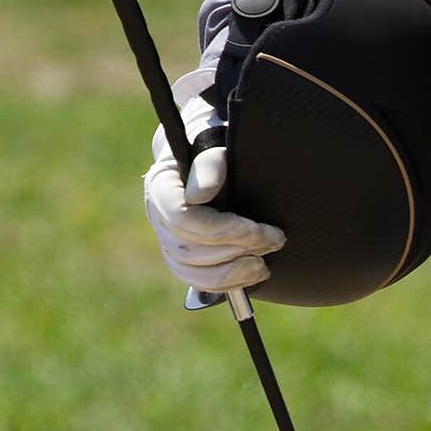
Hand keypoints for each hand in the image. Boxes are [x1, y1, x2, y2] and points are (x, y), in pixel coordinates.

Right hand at [143, 81, 284, 291]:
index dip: (225, 230)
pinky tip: (249, 275)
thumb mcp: (214, 146)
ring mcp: (165, 239)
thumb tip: (201, 194)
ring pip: (191, 270)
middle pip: (189, 249)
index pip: (185, 220)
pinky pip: (195, 280)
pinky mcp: (179, 257)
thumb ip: (210, 165)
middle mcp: (156, 215)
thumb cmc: (215, 150)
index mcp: (161, 187)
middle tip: (274, 241)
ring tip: (263, 266)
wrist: (211, 160)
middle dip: (237, 250)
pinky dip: (224, 284)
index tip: (261, 230)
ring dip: (232, 273)